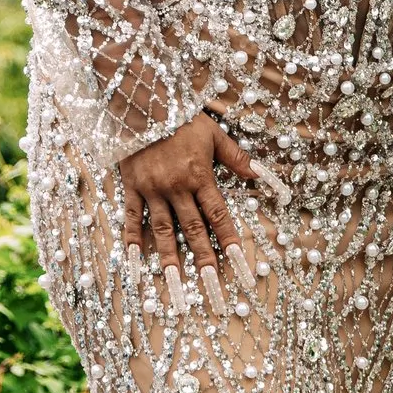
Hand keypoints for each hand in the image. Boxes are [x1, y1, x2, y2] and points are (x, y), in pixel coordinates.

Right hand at [119, 113, 263, 307]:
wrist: (141, 101)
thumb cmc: (180, 117)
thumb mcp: (214, 133)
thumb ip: (237, 157)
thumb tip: (262, 176)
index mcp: (200, 176)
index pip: (219, 216)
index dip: (231, 242)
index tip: (240, 266)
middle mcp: (176, 188)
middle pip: (194, 231)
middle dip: (205, 262)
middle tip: (212, 290)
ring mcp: (151, 189)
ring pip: (163, 231)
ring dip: (170, 260)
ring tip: (175, 286)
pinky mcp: (131, 187)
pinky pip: (132, 217)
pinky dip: (132, 239)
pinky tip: (135, 260)